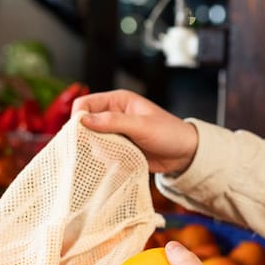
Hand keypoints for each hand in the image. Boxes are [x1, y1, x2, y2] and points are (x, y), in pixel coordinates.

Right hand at [72, 89, 198, 173]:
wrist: (186, 154)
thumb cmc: (169, 134)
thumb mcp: (141, 126)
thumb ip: (113, 122)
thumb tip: (83, 120)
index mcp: (118, 101)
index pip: (85, 104)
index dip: (79, 118)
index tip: (79, 135)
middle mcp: (113, 114)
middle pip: (85, 123)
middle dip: (84, 137)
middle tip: (90, 150)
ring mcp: (115, 132)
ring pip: (91, 140)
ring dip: (93, 150)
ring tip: (106, 157)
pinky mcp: (118, 148)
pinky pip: (101, 152)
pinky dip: (102, 159)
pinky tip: (110, 163)